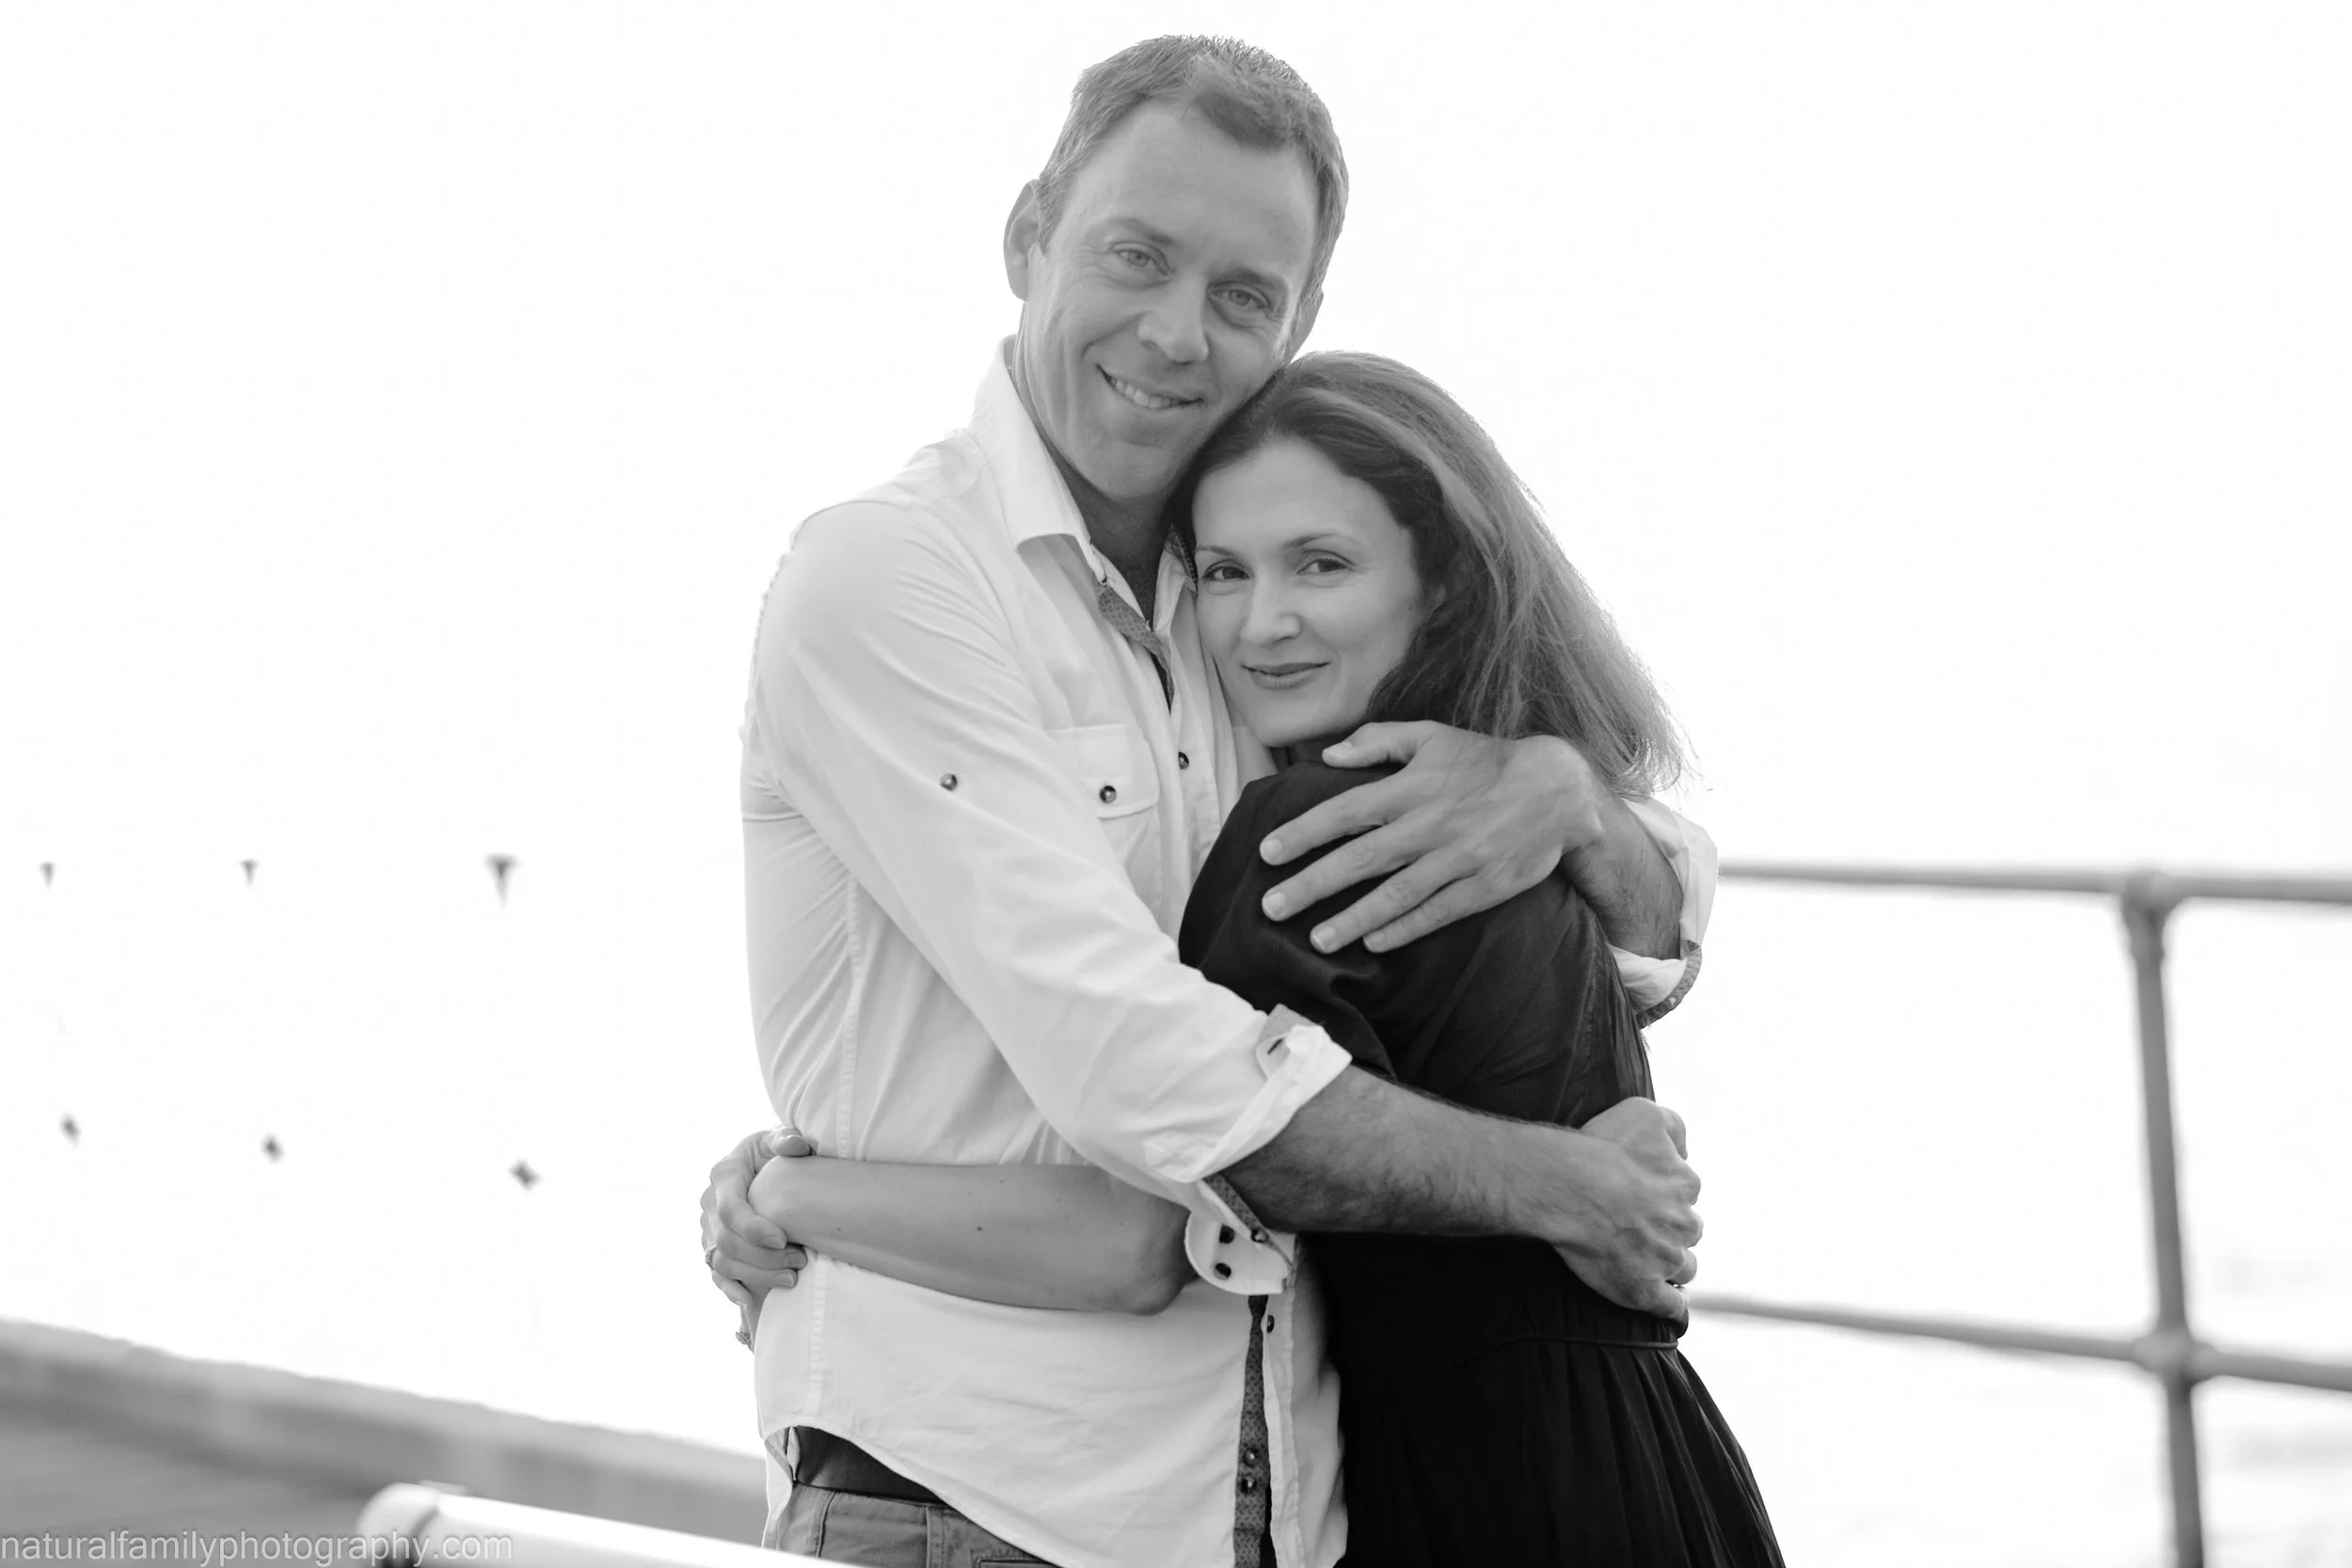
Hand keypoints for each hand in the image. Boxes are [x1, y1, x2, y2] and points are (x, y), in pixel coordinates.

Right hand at [701, 1126, 813, 1344]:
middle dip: (762, 1257)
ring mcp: (708, 1228)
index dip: (753, 1228)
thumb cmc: (775, 1152)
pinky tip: (751, 1300)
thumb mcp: (778, 1139)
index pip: (730, 1208)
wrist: (762, 1167)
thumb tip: (796, 1145)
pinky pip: (715, 1274)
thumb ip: (786, 1139)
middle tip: (799, 1262)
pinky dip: (731, 1289)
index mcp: (724, 1174)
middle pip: (726, 1241)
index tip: (782, 1239)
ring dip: (755, 1275)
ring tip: (791, 1279)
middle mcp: (709, 1202)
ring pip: (721, 1261)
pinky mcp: (713, 1247)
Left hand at [1259, 723, 1595, 952]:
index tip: (1267, 853)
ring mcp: (1456, 859)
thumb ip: (1378, 741)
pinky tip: (1374, 943)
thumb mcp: (1432, 736)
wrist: (1557, 790)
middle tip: (1271, 907)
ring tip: (1316, 939)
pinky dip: (1404, 929)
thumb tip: (1329, 755)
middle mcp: (1429, 825)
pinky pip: (1436, 912)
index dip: (1303, 833)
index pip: (1344, 812)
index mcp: (1411, 787)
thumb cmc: (1484, 761)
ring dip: (1353, 919)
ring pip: (1395, 894)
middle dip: (1311, 885)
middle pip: (1360, 860)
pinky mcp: (1482, 887)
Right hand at [1549, 1098, 1702, 1321]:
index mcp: (1684, 1184)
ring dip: (1673, 1265)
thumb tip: (1684, 1150)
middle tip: (1641, 1226)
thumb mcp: (1645, 1114)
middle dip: (1671, 1229)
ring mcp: (1666, 1260)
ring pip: (1684, 1268)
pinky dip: (1671, 1306)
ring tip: (1651, 1263)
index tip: (1644, 1193)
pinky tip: (1667, 1303)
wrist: (1572, 1188)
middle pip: (1688, 1230)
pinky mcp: (1644, 1290)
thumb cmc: (1603, 1149)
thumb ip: (1674, 1126)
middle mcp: (1683, 1224)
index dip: (1665, 1193)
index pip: (1685, 1191)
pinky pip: (1670, 1306)